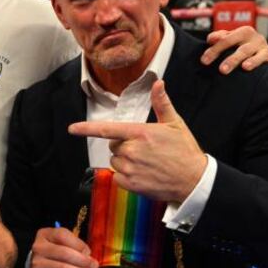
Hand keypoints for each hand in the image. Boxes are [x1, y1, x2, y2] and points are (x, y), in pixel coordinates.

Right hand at [29, 227, 98, 267]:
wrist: (33, 266)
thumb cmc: (53, 253)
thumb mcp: (61, 243)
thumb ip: (74, 245)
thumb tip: (88, 255)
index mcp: (45, 234)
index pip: (62, 235)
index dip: (78, 244)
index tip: (89, 252)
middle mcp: (39, 247)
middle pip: (64, 253)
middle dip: (83, 261)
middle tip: (95, 266)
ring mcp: (36, 263)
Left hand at [68, 80, 205, 201]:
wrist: (194, 180)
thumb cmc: (185, 150)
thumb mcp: (175, 124)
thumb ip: (162, 103)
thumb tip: (158, 83)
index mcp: (140, 133)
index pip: (107, 129)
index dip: (87, 129)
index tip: (72, 129)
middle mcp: (132, 151)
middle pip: (113, 146)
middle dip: (124, 146)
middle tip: (145, 150)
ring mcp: (131, 169)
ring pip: (115, 162)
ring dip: (125, 162)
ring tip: (146, 163)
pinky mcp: (132, 184)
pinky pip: (118, 177)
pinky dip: (126, 177)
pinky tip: (143, 175)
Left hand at [202, 26, 267, 72]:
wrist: (256, 44)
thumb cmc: (238, 42)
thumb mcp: (229, 37)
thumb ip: (219, 37)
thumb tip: (210, 39)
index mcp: (244, 32)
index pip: (227, 40)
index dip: (215, 50)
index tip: (204, 61)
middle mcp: (256, 40)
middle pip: (243, 50)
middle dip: (232, 59)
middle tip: (222, 70)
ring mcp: (265, 50)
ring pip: (260, 56)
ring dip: (254, 62)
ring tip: (245, 67)